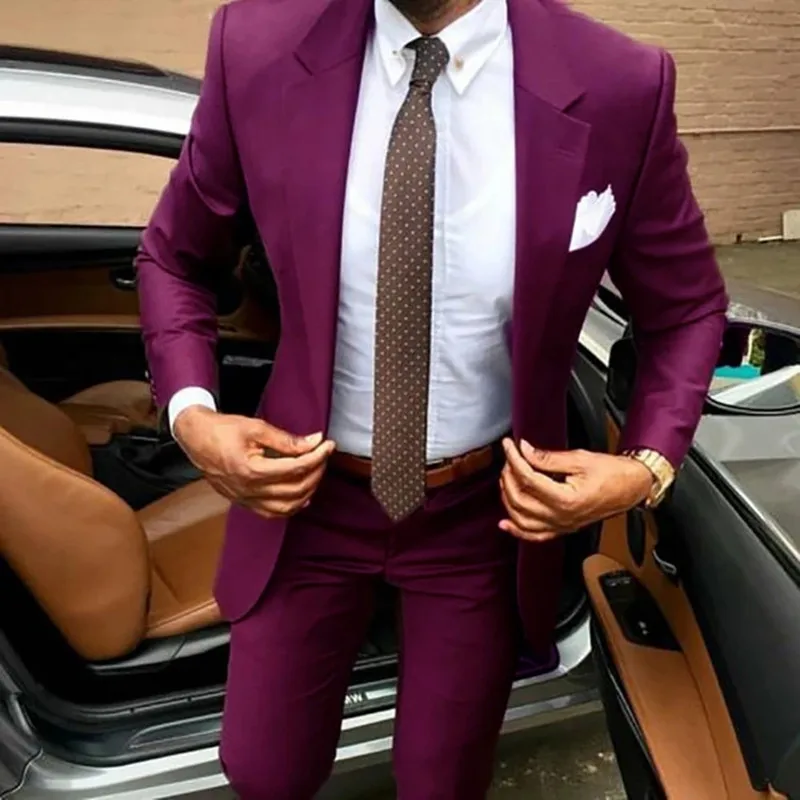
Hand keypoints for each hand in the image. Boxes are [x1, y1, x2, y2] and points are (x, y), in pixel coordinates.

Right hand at [173, 406, 334, 517]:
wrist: (196, 439)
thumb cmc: (222, 430)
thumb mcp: (255, 427)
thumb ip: (286, 439)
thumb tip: (313, 443)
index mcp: (251, 470)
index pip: (295, 468)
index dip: (317, 456)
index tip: (327, 445)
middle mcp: (248, 490)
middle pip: (295, 488)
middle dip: (316, 471)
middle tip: (323, 455)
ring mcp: (245, 499)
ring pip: (286, 506)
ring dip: (307, 491)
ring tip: (316, 472)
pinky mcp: (243, 502)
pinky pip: (272, 512)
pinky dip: (291, 506)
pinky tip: (302, 495)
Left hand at [499, 438, 653, 542]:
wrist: (632, 487)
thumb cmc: (612, 473)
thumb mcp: (579, 459)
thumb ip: (548, 458)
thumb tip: (525, 451)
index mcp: (566, 499)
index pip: (528, 479)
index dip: (514, 459)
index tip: (509, 446)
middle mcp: (561, 517)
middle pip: (520, 499)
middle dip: (509, 476)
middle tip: (510, 458)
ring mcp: (561, 526)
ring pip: (521, 519)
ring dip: (508, 499)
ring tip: (507, 479)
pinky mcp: (563, 529)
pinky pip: (534, 536)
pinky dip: (517, 530)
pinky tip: (504, 523)